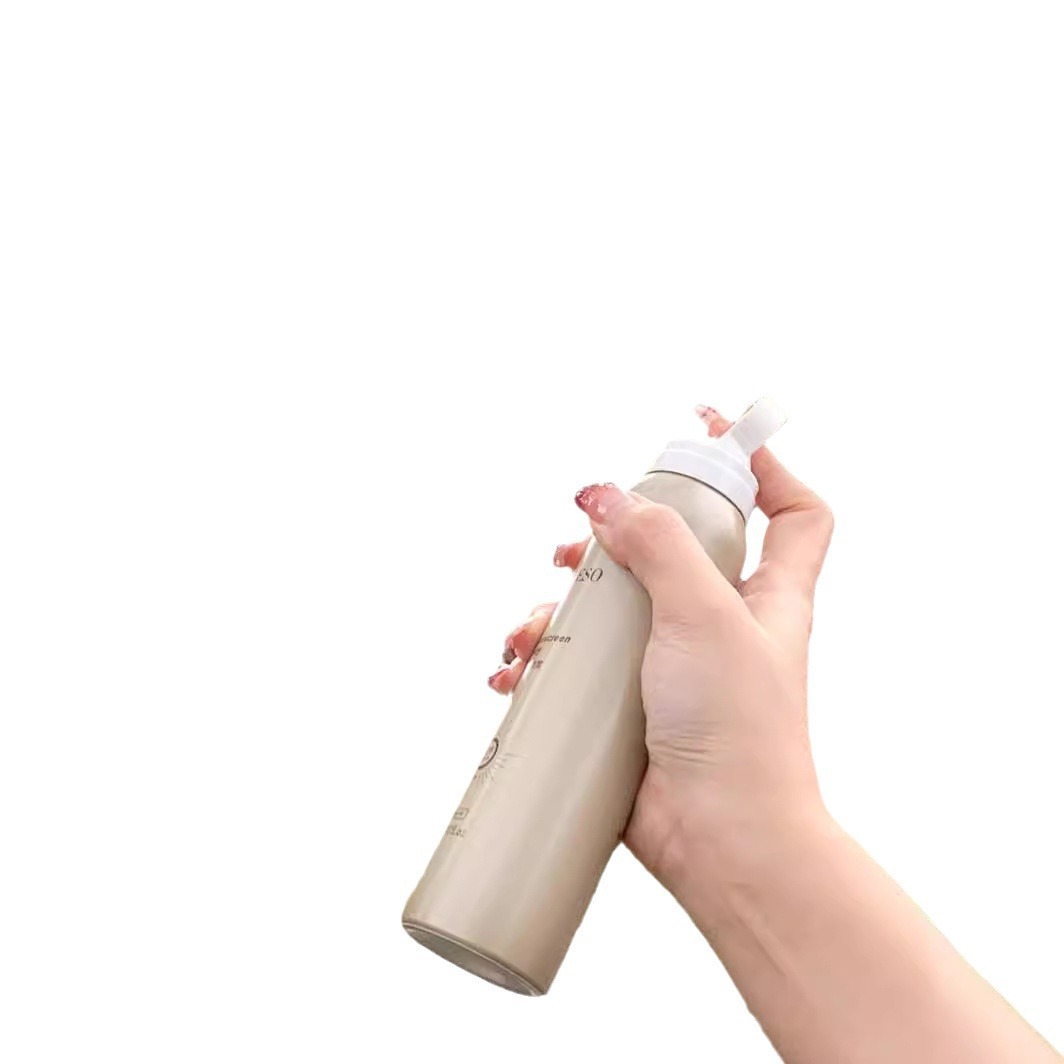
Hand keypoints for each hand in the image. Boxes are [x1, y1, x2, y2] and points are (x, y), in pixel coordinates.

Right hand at [488, 405, 833, 892]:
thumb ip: (659, 543)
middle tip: (576, 543)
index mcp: (767, 594)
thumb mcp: (704, 615)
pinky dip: (545, 662)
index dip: (765, 465)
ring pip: (615, 607)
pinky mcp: (633, 706)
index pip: (793, 512)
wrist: (721, 841)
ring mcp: (675, 665)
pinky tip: (515, 673)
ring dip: (564, 605)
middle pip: (676, 548)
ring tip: (531, 628)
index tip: (712, 434)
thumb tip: (604, 494)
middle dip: (618, 535)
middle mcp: (724, 623)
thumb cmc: (738, 732)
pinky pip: (584, 666)